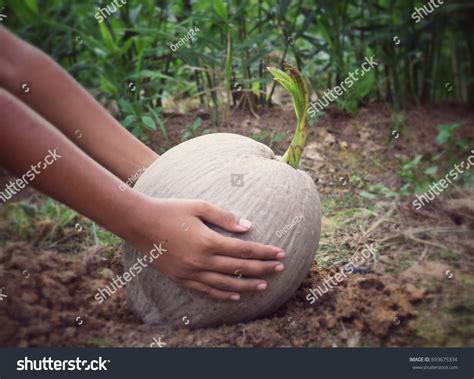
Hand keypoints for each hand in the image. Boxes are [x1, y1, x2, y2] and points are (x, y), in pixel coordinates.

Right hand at [126, 197, 285, 300]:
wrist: (140, 223)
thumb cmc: (171, 210)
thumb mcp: (199, 206)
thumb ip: (225, 217)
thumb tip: (248, 226)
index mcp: (208, 241)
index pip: (244, 250)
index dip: (264, 252)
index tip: (280, 253)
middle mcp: (201, 260)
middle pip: (239, 268)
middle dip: (263, 268)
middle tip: (281, 268)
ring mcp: (190, 272)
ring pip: (226, 284)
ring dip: (247, 285)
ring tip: (264, 285)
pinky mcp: (181, 278)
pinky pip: (206, 291)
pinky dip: (223, 295)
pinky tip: (235, 296)